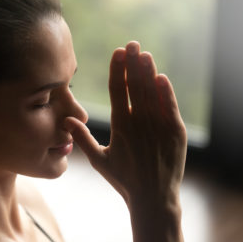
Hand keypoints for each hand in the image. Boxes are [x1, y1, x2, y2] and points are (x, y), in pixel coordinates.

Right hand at [65, 41, 186, 208]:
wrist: (153, 197)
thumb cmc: (123, 179)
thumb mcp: (99, 160)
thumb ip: (82, 138)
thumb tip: (66, 120)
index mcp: (120, 127)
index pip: (117, 90)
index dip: (118, 69)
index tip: (118, 53)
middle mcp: (139, 122)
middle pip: (135, 85)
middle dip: (133, 62)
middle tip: (132, 44)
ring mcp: (158, 126)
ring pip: (152, 92)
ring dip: (148, 71)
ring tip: (144, 54)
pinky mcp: (175, 132)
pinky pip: (169, 106)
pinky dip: (166, 91)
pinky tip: (161, 77)